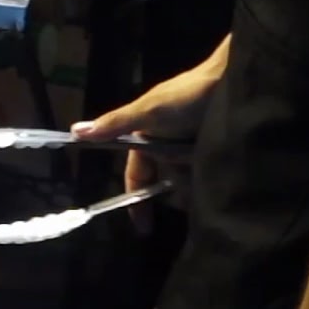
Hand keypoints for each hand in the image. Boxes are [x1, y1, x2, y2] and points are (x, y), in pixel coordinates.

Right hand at [71, 40, 224, 203]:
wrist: (234, 80)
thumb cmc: (186, 96)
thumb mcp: (147, 111)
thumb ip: (114, 124)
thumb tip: (74, 131)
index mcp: (147, 138)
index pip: (138, 176)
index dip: (137, 200)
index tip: (144, 228)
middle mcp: (168, 144)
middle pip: (166, 180)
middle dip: (174, 193)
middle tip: (188, 203)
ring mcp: (194, 147)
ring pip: (189, 177)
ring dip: (195, 185)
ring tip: (208, 187)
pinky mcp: (217, 149)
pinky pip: (209, 171)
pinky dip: (212, 177)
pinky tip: (219, 181)